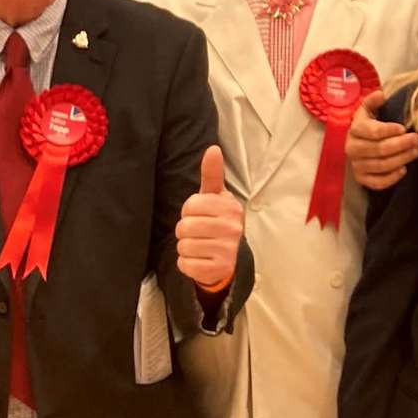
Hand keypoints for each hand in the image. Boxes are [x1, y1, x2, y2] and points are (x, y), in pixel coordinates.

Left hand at [176, 145, 243, 287]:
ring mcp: (228, 250)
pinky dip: (187, 263)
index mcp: (231, 208)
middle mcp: (233, 228)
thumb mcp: (216, 197)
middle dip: (185, 230)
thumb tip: (212, 149)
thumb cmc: (217, 221)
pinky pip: (186, 264)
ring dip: (186, 247)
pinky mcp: (220, 269)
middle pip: (185, 226)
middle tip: (198, 232)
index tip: (200, 214)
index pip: (191, 205)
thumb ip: (212, 174)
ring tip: (199, 246)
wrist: (229, 257)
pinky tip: (200, 260)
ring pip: (184, 246)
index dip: (189, 211)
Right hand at [347, 89, 417, 190]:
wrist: (359, 142)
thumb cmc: (369, 124)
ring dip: (401, 159)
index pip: (372, 131)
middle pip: (379, 149)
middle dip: (401, 144)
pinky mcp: (361, 178)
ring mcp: (356, 164)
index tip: (404, 128)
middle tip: (417, 139)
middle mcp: (352, 148)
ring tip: (416, 152)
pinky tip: (403, 170)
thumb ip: (374, 101)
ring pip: (381, 166)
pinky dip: (391, 178)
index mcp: (355, 129)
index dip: (388, 130)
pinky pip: (377, 183)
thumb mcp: (369, 109)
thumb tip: (381, 95)